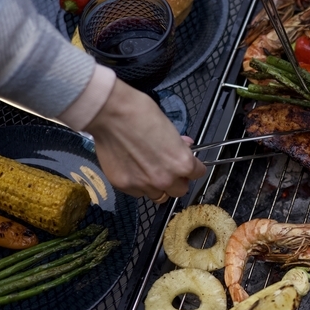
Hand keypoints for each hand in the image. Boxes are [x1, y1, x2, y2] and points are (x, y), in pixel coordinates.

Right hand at [83, 79, 205, 200]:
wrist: (111, 114)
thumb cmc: (142, 113)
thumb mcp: (170, 128)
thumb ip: (179, 145)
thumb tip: (184, 147)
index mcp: (182, 164)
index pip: (198, 174)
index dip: (194, 167)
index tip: (189, 164)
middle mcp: (165, 179)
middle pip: (180, 191)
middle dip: (177, 181)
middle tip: (169, 169)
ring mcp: (143, 185)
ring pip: (158, 195)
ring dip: (158, 186)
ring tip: (149, 171)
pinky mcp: (124, 185)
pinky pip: (137, 192)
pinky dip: (138, 185)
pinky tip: (132, 170)